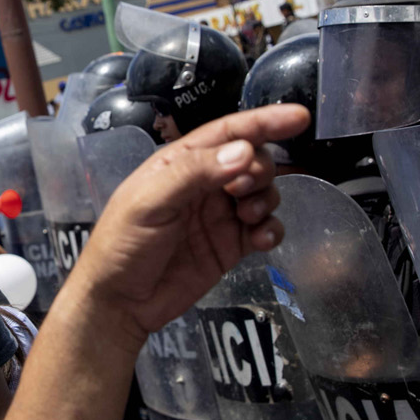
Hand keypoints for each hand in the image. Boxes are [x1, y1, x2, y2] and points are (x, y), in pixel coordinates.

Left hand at [70, 104, 308, 341]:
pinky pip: (264, 230)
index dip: (264, 121)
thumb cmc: (122, 244)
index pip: (228, 132)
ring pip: (263, 193)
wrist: (120, 303)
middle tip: (242, 189)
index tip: (299, 117)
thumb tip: (244, 152)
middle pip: (252, 160)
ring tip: (247, 218)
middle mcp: (204, 184)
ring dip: (266, 199)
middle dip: (259, 168)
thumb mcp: (149, 202)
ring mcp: (219, 216)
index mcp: (180, 163)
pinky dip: (271, 231)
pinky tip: (260, 240)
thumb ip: (194, 173)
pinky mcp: (230, 247)